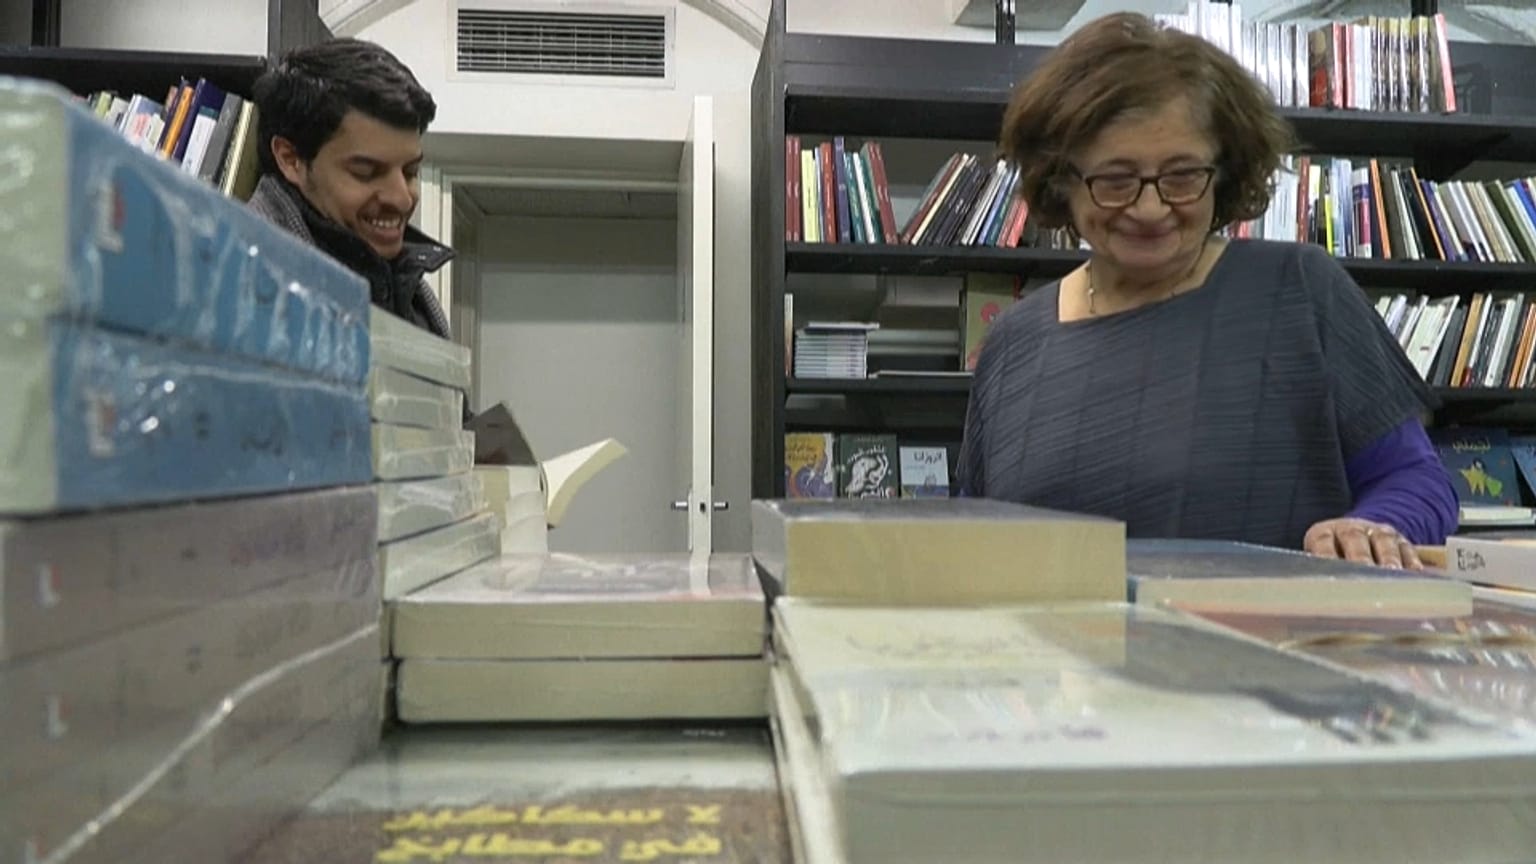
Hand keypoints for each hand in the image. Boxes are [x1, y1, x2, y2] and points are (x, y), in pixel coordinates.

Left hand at [1303, 518, 1421, 569]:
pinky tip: (1415, 575)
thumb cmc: (1331, 561)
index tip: (1330, 574)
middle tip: (1365, 575)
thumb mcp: (1319, 564)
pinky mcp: (1400, 540)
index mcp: (1323, 533)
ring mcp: (1376, 532)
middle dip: (1360, 558)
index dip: (1326, 556)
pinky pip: (1407, 548)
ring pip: (1383, 541)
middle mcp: (1350, 529)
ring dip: (1388, 559)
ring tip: (1393, 574)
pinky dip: (1410, 562)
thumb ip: (1321, 574)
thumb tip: (1317, 597)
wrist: (1357, 539)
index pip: (1322, 541)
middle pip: (1354, 539)